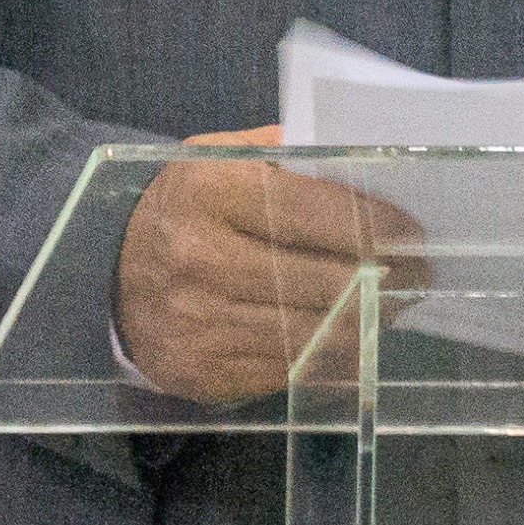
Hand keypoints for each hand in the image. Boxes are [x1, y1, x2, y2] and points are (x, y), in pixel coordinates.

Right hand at [113, 127, 430, 403]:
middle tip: (418, 276)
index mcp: (208, 190)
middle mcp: (200, 260)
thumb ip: (289, 151)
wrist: (105, 269)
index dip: (377, 226)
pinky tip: (348, 339)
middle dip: (387, 281)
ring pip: (315, 334)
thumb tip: (370, 165)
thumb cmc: (185, 203)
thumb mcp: (221, 156)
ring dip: (367, 324)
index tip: (413, 234)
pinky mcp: (201, 373)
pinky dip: (329, 357)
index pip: (315, 211)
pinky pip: (289, 370)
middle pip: (324, 281)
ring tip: (391, 307)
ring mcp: (198, 324)